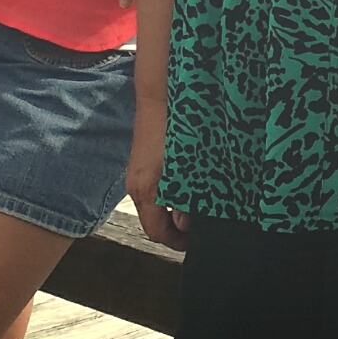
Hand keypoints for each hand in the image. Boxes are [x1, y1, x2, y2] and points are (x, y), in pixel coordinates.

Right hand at [124, 106, 186, 250]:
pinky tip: (187, 186)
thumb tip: (186, 224)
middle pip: (153, 222)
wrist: (160, 95)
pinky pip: (153, 190)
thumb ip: (189, 200)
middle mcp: (136, 187)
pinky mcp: (140, 164)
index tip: (195, 243)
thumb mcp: (189, 169)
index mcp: (146, 192)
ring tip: (197, 207)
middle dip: (176, 228)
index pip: (157, 233)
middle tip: (201, 226)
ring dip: (172, 211)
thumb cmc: (177, 129)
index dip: (177, 243)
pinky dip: (168, 196)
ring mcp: (136, 175)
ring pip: (153, 206)